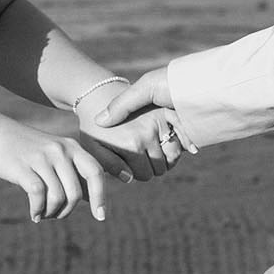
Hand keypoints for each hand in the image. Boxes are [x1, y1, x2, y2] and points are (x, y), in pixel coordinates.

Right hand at [0, 114, 130, 221]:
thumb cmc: (27, 149)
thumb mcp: (54, 155)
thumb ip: (73, 173)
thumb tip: (92, 200)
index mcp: (71, 147)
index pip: (95, 172)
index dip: (101, 196)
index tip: (101, 217)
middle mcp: (59, 150)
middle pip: (75, 192)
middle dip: (67, 211)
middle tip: (56, 215)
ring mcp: (41, 158)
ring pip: (57, 197)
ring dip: (51, 213)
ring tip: (43, 214)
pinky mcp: (22, 167)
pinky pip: (38, 195)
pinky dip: (38, 210)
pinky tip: (34, 214)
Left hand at [77, 73, 191, 176]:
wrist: (97, 95)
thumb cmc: (93, 127)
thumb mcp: (93, 148)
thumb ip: (111, 166)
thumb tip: (130, 177)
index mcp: (132, 145)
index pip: (145, 174)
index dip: (136, 173)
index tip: (128, 165)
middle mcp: (149, 134)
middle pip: (160, 167)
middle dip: (150, 166)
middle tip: (138, 158)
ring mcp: (160, 122)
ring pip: (173, 155)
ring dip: (164, 158)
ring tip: (149, 152)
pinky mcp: (166, 112)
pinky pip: (180, 137)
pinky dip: (176, 144)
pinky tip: (163, 144)